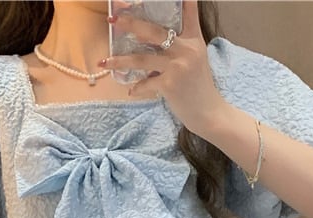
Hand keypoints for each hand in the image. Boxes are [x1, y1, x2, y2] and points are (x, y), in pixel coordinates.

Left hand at [100, 0, 229, 136]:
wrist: (208, 112)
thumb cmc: (198, 86)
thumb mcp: (196, 58)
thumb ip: (180, 44)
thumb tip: (151, 37)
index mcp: (194, 39)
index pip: (189, 10)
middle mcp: (186, 49)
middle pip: (153, 31)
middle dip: (130, 23)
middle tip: (114, 19)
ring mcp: (177, 66)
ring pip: (141, 59)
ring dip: (120, 61)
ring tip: (104, 62)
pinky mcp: (170, 85)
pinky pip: (145, 82)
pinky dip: (137, 87)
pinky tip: (131, 91)